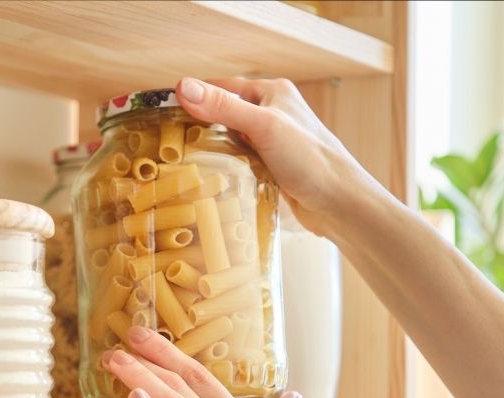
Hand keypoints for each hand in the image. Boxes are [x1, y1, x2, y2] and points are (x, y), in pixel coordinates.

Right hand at [176, 76, 379, 236]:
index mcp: (272, 92)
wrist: (339, 203)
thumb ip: (224, 107)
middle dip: (199, 125)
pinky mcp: (272, 166)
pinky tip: (212, 176)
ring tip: (184, 159)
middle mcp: (272, 113)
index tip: (164, 110)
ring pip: (231, 139)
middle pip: (224, 113)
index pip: (222, 87)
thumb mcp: (263, 127)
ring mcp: (273, 141)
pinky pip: (240, 160)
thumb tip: (184, 88)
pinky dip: (225, 166)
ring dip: (212, 149)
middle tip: (169, 140)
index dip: (194, 97)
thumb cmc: (311, 161)